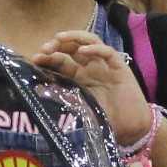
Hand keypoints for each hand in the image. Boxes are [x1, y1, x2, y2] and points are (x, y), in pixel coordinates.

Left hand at [31, 32, 148, 140]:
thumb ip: (64, 100)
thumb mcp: (80, 110)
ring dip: (73, 38)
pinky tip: (83, 50)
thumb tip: (39, 92)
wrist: (132, 129)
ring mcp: (105, 65)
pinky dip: (95, 48)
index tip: (35, 59)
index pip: (61, 60)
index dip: (47, 58)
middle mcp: (91, 67)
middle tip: (44, 49)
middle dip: (56, 44)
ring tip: (59, 38)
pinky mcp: (120, 67)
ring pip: (89, 41)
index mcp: (80, 77)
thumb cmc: (107, 121)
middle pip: (72, 47)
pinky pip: (107, 52)